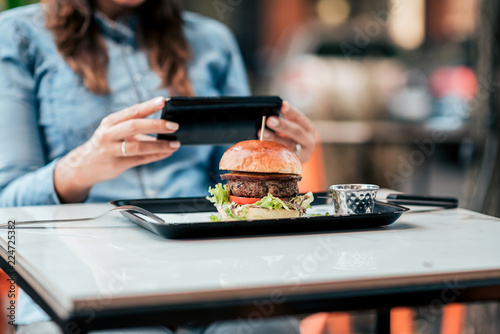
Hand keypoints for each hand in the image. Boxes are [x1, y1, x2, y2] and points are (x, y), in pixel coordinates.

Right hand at [54, 96, 178, 202]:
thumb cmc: (106, 144)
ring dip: (160, 145)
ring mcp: (111, 150)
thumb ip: (135, 126)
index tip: (164, 100)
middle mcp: (109, 134)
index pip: (132, 111)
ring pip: (139, 146)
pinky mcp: (116, 165)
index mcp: (111, 122)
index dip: (148, 105)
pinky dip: (156, 155)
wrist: (84, 166)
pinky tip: (167, 153)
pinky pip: (141, 159)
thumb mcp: (114, 130)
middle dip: (156, 125)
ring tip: (175, 144)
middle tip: (174, 126)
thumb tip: (163, 124)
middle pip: (135, 126)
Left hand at [259, 101, 315, 162]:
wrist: (296, 158)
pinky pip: (283, 157)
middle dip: (282, 125)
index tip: (283, 104)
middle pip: (296, 132)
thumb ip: (285, 120)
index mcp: (309, 129)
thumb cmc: (291, 138)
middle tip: (269, 120)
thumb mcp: (291, 127)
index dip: (292, 111)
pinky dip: (272, 151)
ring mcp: (303, 155)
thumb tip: (271, 113)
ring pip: (288, 146)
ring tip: (261, 133)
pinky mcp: (295, 164)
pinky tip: (262, 146)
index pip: (300, 118)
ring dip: (273, 138)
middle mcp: (309, 142)